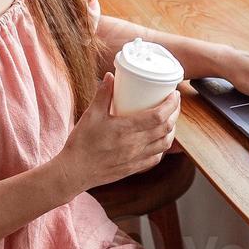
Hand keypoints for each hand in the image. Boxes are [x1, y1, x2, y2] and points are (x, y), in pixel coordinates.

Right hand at [54, 72, 179, 192]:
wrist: (74, 171)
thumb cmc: (81, 142)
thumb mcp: (91, 114)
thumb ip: (103, 94)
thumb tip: (111, 76)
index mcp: (126, 129)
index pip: (158, 116)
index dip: (171, 104)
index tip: (174, 94)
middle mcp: (135, 145)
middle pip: (166, 128)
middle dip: (175, 113)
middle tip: (174, 102)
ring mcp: (136, 158)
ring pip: (164, 144)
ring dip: (171, 130)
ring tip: (170, 119)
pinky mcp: (134, 168)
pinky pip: (156, 157)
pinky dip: (162, 147)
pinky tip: (159, 140)